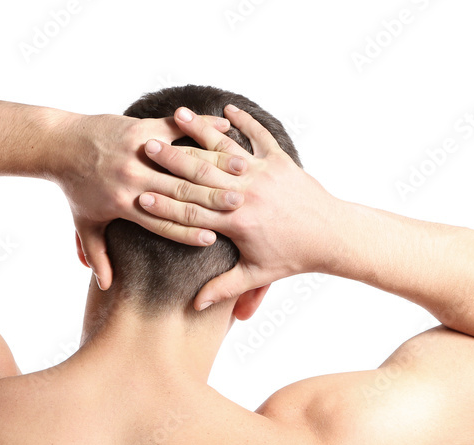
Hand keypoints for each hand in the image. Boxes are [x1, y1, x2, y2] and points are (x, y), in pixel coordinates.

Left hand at [52, 110, 239, 289]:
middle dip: (210, 200)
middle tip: (239, 206)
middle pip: (179, 194)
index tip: (213, 239)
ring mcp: (136, 152)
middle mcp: (132, 179)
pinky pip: (176, 128)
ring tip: (243, 170)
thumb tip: (105, 287)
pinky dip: (202, 127)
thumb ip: (98, 256)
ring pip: (182, 161)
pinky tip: (228, 129)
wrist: (61, 145)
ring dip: (213, 164)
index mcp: (124, 206)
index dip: (187, 233)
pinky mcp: (139, 128)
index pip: (162, 224)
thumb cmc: (75, 189)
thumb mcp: (86, 225)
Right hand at [137, 105, 336, 309]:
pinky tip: (226, 108)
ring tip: (178, 114)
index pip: (192, 211)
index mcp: (238, 222)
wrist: (332, 235)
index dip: (165, 205)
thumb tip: (194, 307)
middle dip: (172, 159)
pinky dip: (243, 121)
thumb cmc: (293, 257)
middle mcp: (248, 193)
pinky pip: (259, 135)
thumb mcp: (256, 275)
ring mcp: (264, 173)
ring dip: (200, 130)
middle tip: (146, 146)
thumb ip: (223, 288)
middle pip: (202, 174)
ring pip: (226, 148)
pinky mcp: (281, 160)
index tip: (141, 195)